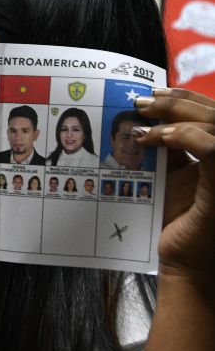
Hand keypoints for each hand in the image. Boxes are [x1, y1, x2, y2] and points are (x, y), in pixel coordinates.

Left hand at [134, 88, 214, 274]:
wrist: (184, 258)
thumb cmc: (180, 218)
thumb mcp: (176, 173)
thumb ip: (175, 146)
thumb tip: (153, 116)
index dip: (189, 98)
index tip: (156, 92)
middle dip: (177, 102)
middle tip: (142, 101)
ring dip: (175, 117)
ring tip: (143, 119)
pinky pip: (213, 150)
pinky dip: (185, 136)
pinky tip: (157, 137)